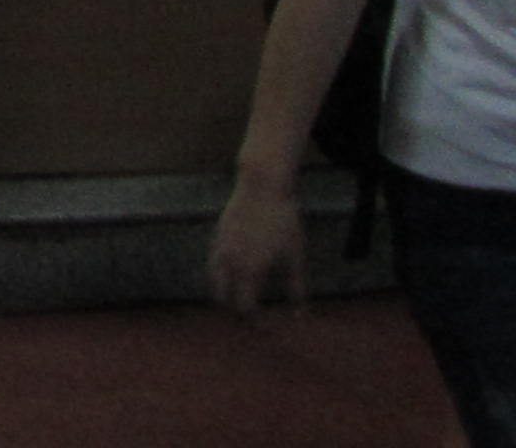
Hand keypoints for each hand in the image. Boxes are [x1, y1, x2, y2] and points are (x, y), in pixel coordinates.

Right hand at [209, 171, 308, 310]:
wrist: (263, 186)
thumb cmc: (284, 222)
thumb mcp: (295, 258)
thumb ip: (297, 289)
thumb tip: (300, 316)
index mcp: (249, 271)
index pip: (245, 308)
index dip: (256, 323)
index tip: (268, 330)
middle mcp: (229, 263)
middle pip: (224, 299)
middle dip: (237, 313)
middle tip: (255, 319)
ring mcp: (220, 249)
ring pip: (215, 282)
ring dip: (226, 295)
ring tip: (243, 300)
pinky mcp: (217, 237)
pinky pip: (214, 265)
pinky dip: (223, 277)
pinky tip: (239, 276)